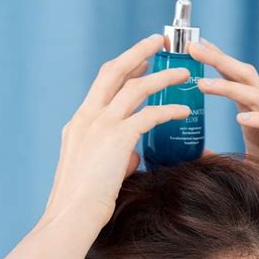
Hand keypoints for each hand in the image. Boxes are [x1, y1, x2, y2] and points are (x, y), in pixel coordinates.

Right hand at [44, 34, 194, 226]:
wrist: (74, 215)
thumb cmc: (86, 201)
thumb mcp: (98, 171)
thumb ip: (117, 156)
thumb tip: (134, 153)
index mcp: (80, 123)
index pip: (103, 84)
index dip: (123, 68)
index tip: (141, 61)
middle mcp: (88, 117)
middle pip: (114, 71)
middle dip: (138, 53)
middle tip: (158, 43)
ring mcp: (100, 124)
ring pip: (136, 88)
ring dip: (162, 77)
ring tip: (184, 74)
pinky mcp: (117, 137)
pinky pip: (150, 115)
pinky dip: (169, 110)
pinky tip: (184, 111)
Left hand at [188, 38, 258, 232]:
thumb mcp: (245, 165)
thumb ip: (223, 156)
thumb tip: (198, 154)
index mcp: (257, 116)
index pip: (235, 80)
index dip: (216, 62)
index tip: (192, 48)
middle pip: (244, 76)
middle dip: (218, 59)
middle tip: (192, 47)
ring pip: (256, 96)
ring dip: (228, 87)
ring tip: (202, 84)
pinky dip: (257, 119)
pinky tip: (239, 118)